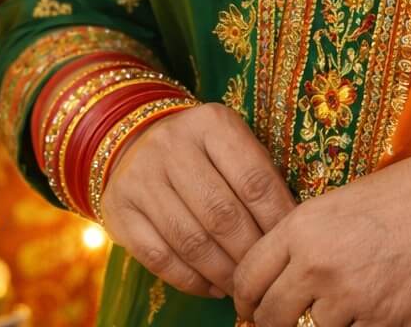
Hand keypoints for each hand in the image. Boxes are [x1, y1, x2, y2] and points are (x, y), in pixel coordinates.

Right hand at [99, 101, 296, 299]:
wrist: (136, 139)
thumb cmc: (202, 150)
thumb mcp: (231, 143)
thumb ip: (257, 175)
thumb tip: (291, 228)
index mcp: (212, 123)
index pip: (254, 180)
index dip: (277, 219)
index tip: (290, 244)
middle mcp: (173, 145)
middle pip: (222, 214)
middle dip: (249, 252)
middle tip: (266, 274)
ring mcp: (142, 177)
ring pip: (191, 241)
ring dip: (223, 272)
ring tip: (243, 287)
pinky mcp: (119, 209)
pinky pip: (159, 258)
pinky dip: (191, 281)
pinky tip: (213, 287)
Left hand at [233, 145, 410, 326]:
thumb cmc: (402, 194)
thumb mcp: (340, 204)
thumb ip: (303, 242)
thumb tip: (277, 282)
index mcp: (304, 227)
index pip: (248, 278)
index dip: (244, 298)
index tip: (250, 305)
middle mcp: (320, 266)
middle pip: (272, 319)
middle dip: (275, 321)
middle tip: (286, 317)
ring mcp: (353, 300)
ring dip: (322, 324)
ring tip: (343, 302)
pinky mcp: (386, 323)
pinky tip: (371, 307)